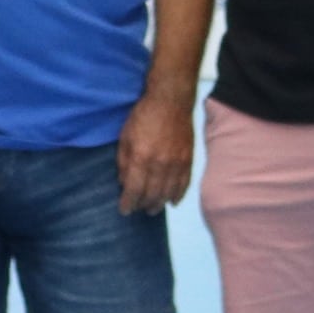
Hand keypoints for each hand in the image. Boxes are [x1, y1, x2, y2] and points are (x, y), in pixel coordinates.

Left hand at [116, 92, 195, 214]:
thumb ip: (124, 163)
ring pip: (168, 192)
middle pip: (152, 194)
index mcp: (141, 157)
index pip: (134, 189)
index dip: (128, 203)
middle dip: (143, 205)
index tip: (124, 210)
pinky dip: (178, 195)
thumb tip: (124, 183)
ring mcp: (177, 163)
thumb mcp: (124, 138)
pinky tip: (172, 202)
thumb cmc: (142, 117)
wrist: (171, 102)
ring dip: (160, 204)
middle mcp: (160, 164)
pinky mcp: (189, 160)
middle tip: (138, 210)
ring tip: (152, 209)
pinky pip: (184, 184)